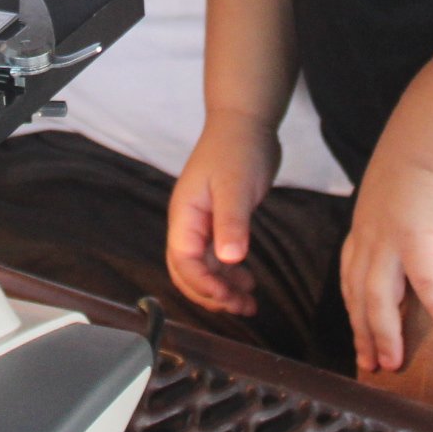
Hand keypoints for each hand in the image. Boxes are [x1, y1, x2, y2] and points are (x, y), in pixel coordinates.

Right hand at [166, 117, 279, 315]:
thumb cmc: (237, 150)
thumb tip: (228, 259)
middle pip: (188, 271)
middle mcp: (189, 223)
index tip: (228, 297)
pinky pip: (218, 257)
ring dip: (223, 288)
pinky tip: (247, 282)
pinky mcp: (220, 221)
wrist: (246, 123)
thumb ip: (231, 222)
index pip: (183, 261)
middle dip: (210, 294)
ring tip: (249, 304)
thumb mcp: (236, 186)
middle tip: (240, 308)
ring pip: (205, 267)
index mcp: (185, 215)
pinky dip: (230, 274)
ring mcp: (203, 223)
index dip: (202, 284)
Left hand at [342, 154, 432, 372]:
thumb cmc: (423, 157)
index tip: (361, 342)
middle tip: (373, 367)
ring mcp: (389, 236)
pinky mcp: (417, 232)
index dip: (355, 315)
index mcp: (364, 227)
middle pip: (359, 298)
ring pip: (379, 298)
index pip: (351, 280)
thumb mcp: (399, 192)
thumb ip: (398, 218)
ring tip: (396, 362)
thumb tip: (412, 236)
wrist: (431, 131)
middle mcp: (369, 236)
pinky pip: (425, 279)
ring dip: (387, 334)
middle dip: (365, 336)